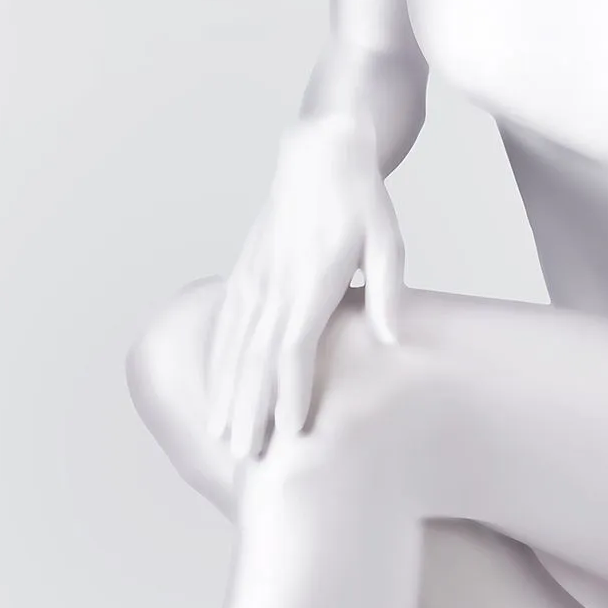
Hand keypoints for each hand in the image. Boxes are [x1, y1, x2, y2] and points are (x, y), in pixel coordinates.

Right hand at [207, 114, 404, 459]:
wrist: (318, 150)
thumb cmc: (362, 198)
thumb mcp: (388, 238)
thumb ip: (386, 289)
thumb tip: (392, 339)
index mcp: (311, 278)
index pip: (293, 349)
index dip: (287, 393)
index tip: (286, 434)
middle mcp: (274, 282)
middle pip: (256, 359)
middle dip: (249, 410)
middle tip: (244, 457)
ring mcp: (254, 276)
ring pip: (234, 345)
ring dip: (226, 392)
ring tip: (222, 434)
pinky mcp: (245, 270)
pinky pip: (226, 324)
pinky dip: (218, 359)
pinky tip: (215, 386)